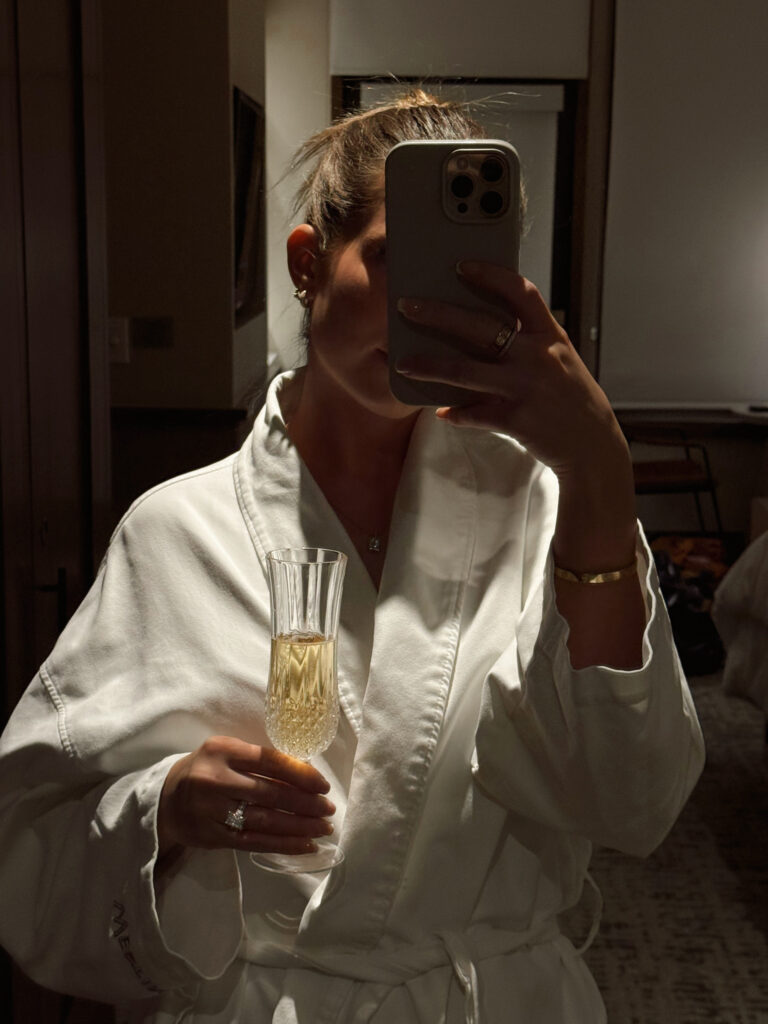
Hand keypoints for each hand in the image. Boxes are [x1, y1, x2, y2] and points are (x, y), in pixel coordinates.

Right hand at [157, 736, 335, 857]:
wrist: (166, 799)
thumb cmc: (207, 769)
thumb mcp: (227, 752)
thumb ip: (258, 759)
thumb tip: (306, 773)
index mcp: (223, 750)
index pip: (270, 761)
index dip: (300, 774)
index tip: (323, 785)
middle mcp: (215, 779)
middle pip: (269, 793)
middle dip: (305, 804)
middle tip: (328, 810)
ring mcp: (211, 810)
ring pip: (264, 821)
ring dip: (299, 827)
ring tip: (323, 829)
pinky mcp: (211, 836)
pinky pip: (253, 843)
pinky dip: (282, 845)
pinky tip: (304, 845)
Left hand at [395, 260, 628, 482]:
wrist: (593, 445)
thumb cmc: (569, 397)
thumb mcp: (558, 360)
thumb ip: (528, 342)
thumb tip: (475, 332)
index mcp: (550, 336)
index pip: (521, 293)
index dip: (490, 276)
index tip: (461, 266)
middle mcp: (538, 357)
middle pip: (480, 327)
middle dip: (438, 315)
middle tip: (407, 306)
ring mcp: (527, 389)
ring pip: (465, 372)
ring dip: (430, 367)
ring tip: (404, 363)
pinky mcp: (517, 421)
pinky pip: (474, 413)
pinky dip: (455, 412)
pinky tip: (441, 411)